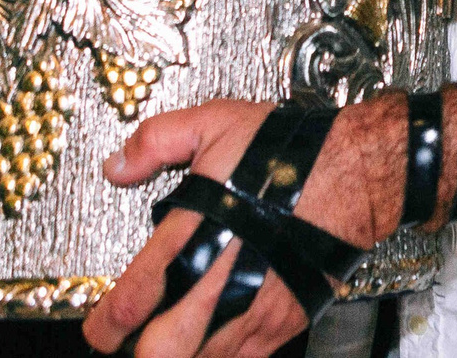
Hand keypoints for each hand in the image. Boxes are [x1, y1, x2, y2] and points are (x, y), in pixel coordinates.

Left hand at [86, 96, 387, 357]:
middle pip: (160, 352)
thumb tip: (117, 165)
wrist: (357, 172)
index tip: (98, 328)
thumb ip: (156, 141)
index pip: (132, 301)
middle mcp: (218, 284)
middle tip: (132, 342)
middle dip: (139, 353)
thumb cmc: (290, 151)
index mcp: (192, 237)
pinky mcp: (282, 322)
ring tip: (175, 337)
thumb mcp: (213, 122)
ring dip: (181, 353)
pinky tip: (216, 336)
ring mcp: (252, 310)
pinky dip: (220, 355)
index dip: (104, 326)